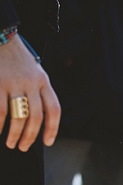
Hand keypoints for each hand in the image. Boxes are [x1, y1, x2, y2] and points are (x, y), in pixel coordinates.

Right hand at [0, 36, 60, 150]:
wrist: (0, 36)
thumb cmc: (17, 59)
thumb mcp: (35, 72)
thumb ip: (38, 91)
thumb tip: (38, 119)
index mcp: (44, 81)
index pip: (54, 109)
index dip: (53, 128)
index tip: (48, 143)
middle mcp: (31, 83)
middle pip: (36, 117)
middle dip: (31, 137)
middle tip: (24, 148)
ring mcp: (13, 83)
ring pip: (18, 116)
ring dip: (15, 134)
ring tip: (11, 144)